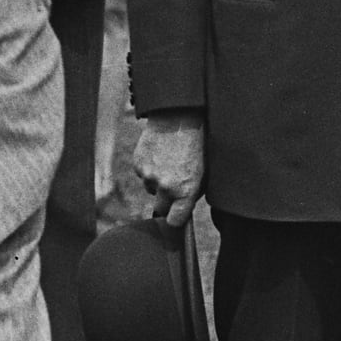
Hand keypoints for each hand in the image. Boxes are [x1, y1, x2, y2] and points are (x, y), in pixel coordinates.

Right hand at [121, 108, 208, 227]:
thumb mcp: (202, 172)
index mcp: (185, 191)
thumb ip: (192, 193)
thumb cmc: (196, 145)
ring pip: (151, 188)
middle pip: (160, 209)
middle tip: (173, 187)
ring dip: (157, 181)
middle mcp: (166, 188)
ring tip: (168, 162)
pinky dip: (149, 168)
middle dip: (166, 202)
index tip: (177, 216)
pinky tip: (159, 154)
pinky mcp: (138, 164)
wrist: (177, 118)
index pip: (175, 221)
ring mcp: (149, 176)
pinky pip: (142, 174)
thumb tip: (183, 208)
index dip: (176, 219)